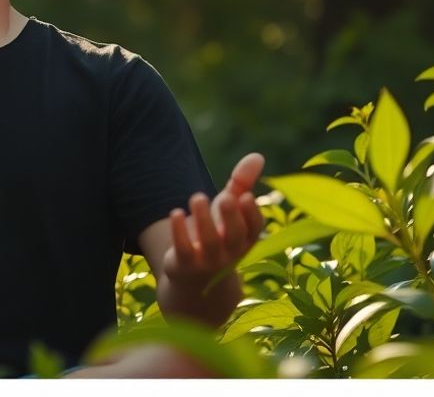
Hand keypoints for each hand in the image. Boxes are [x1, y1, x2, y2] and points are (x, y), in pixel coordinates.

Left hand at [161, 152, 265, 283]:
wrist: (194, 277)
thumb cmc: (217, 234)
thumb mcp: (229, 209)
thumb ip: (242, 184)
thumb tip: (258, 156)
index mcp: (245, 239)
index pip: (254, 228)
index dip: (251, 214)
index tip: (245, 196)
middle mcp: (231, 253)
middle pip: (235, 236)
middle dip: (231, 217)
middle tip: (225, 197)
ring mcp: (209, 261)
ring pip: (210, 242)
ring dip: (204, 220)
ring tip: (197, 197)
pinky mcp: (185, 265)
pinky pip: (184, 250)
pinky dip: (179, 232)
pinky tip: (175, 212)